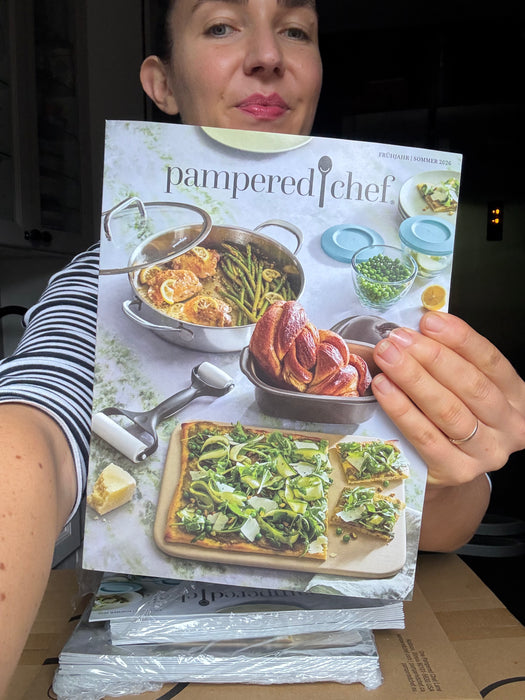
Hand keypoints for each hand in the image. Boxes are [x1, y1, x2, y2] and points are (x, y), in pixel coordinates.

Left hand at [371, 312, 524, 486]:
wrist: (448, 466)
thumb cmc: (456, 415)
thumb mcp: (465, 386)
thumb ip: (450, 359)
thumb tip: (418, 329)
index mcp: (517, 396)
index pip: (490, 361)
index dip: (459, 338)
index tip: (429, 321)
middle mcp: (508, 425)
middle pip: (470, 385)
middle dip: (430, 357)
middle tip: (398, 339)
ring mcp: (485, 452)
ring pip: (448, 411)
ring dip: (413, 379)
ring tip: (388, 358)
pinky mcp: (456, 471)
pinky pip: (425, 437)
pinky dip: (402, 411)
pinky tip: (384, 389)